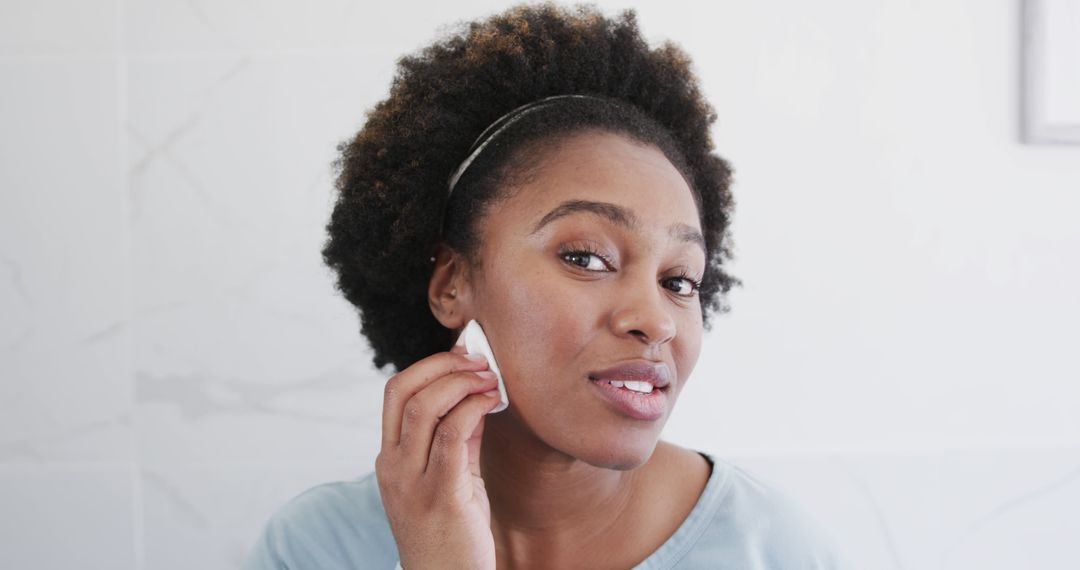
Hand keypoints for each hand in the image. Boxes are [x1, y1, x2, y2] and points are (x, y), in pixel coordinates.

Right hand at [375, 343, 501, 569]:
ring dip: (461, 382)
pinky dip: (474, 408)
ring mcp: (413, 481)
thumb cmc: (451, 535)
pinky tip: (494, 403)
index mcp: (390, 460)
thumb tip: (476, 398)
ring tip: (491, 379)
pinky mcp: (443, 495)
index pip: (396, 393)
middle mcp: (393, 466)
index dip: (430, 365)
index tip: (464, 358)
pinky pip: (453, 435)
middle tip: (480, 362)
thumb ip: (458, 440)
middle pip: (403, 390)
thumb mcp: (450, 480)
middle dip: (443, 365)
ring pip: (424, 407)